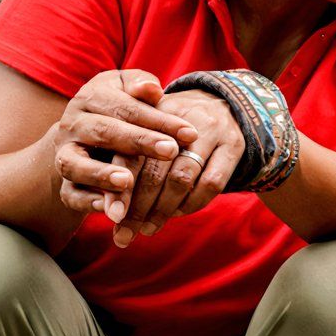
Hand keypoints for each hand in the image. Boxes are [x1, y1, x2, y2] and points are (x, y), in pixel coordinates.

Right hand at [51, 70, 197, 223]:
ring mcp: (64, 155)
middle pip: (103, 132)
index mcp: (90, 98)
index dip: (158, 119)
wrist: (80, 138)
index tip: (190, 132)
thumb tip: (152, 89)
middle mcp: (72, 126)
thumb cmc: (116, 110)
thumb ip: (139, 86)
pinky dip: (87, 201)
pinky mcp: (63, 184)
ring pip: (73, 164)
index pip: (126, 107)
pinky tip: (109, 207)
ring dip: (100, 174)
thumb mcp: (126, 90)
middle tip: (170, 151)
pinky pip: (70, 194)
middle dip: (138, 141)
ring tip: (127, 181)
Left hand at [108, 89, 245, 246]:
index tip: (112, 215)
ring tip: (148, 228)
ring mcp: (210, 131)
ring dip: (163, 210)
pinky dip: (192, 203)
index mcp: (152, 112)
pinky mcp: (233, 145)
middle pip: (155, 170)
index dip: (122, 187)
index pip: (132, 154)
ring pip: (182, 178)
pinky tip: (177, 214)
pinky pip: (212, 183)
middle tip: (125, 234)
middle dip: (138, 208)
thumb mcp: (147, 126)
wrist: (222, 102)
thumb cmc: (170, 126)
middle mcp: (181, 117)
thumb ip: (124, 154)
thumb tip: (102, 202)